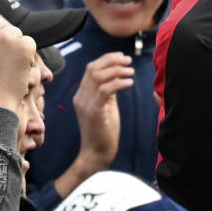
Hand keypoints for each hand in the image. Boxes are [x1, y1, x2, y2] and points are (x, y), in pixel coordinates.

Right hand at [72, 52, 133, 172]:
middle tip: (129, 61)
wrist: (97, 153)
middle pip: (92, 68)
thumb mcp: (106, 106)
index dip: (107, 59)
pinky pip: (104, 90)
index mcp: (82, 94)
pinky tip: (130, 83)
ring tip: (131, 71)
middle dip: (112, 61)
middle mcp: (80, 97)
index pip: (91, 68)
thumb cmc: (104, 131)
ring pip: (97, 77)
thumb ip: (108, 92)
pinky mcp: (93, 112)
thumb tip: (118, 76)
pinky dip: (118, 83)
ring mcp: (85, 104)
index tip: (123, 57)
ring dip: (117, 71)